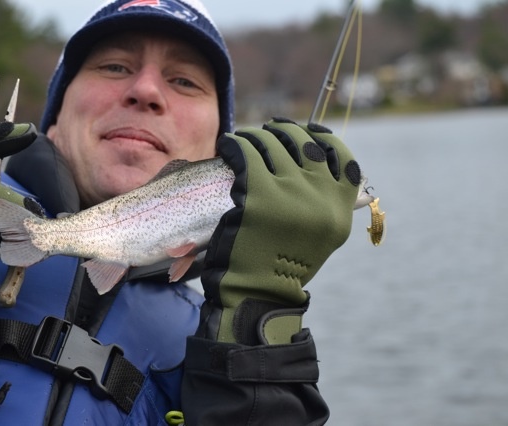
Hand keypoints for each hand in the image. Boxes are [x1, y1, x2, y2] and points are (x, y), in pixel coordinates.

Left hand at [198, 118, 360, 344]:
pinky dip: (236, 143)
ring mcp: (290, 193)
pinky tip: (229, 144)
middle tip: (272, 129)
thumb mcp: (322, 237)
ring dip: (258, 135)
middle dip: (286, 131)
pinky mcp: (258, 193)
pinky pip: (246, 153)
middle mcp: (321, 196)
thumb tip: (321, 168)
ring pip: (273, 144)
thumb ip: (327, 204)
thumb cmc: (285, 267)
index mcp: (341, 207)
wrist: (258, 294)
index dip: (324, 138)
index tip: (308, 131)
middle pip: (305, 143)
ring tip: (247, 138)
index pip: (343, 157)